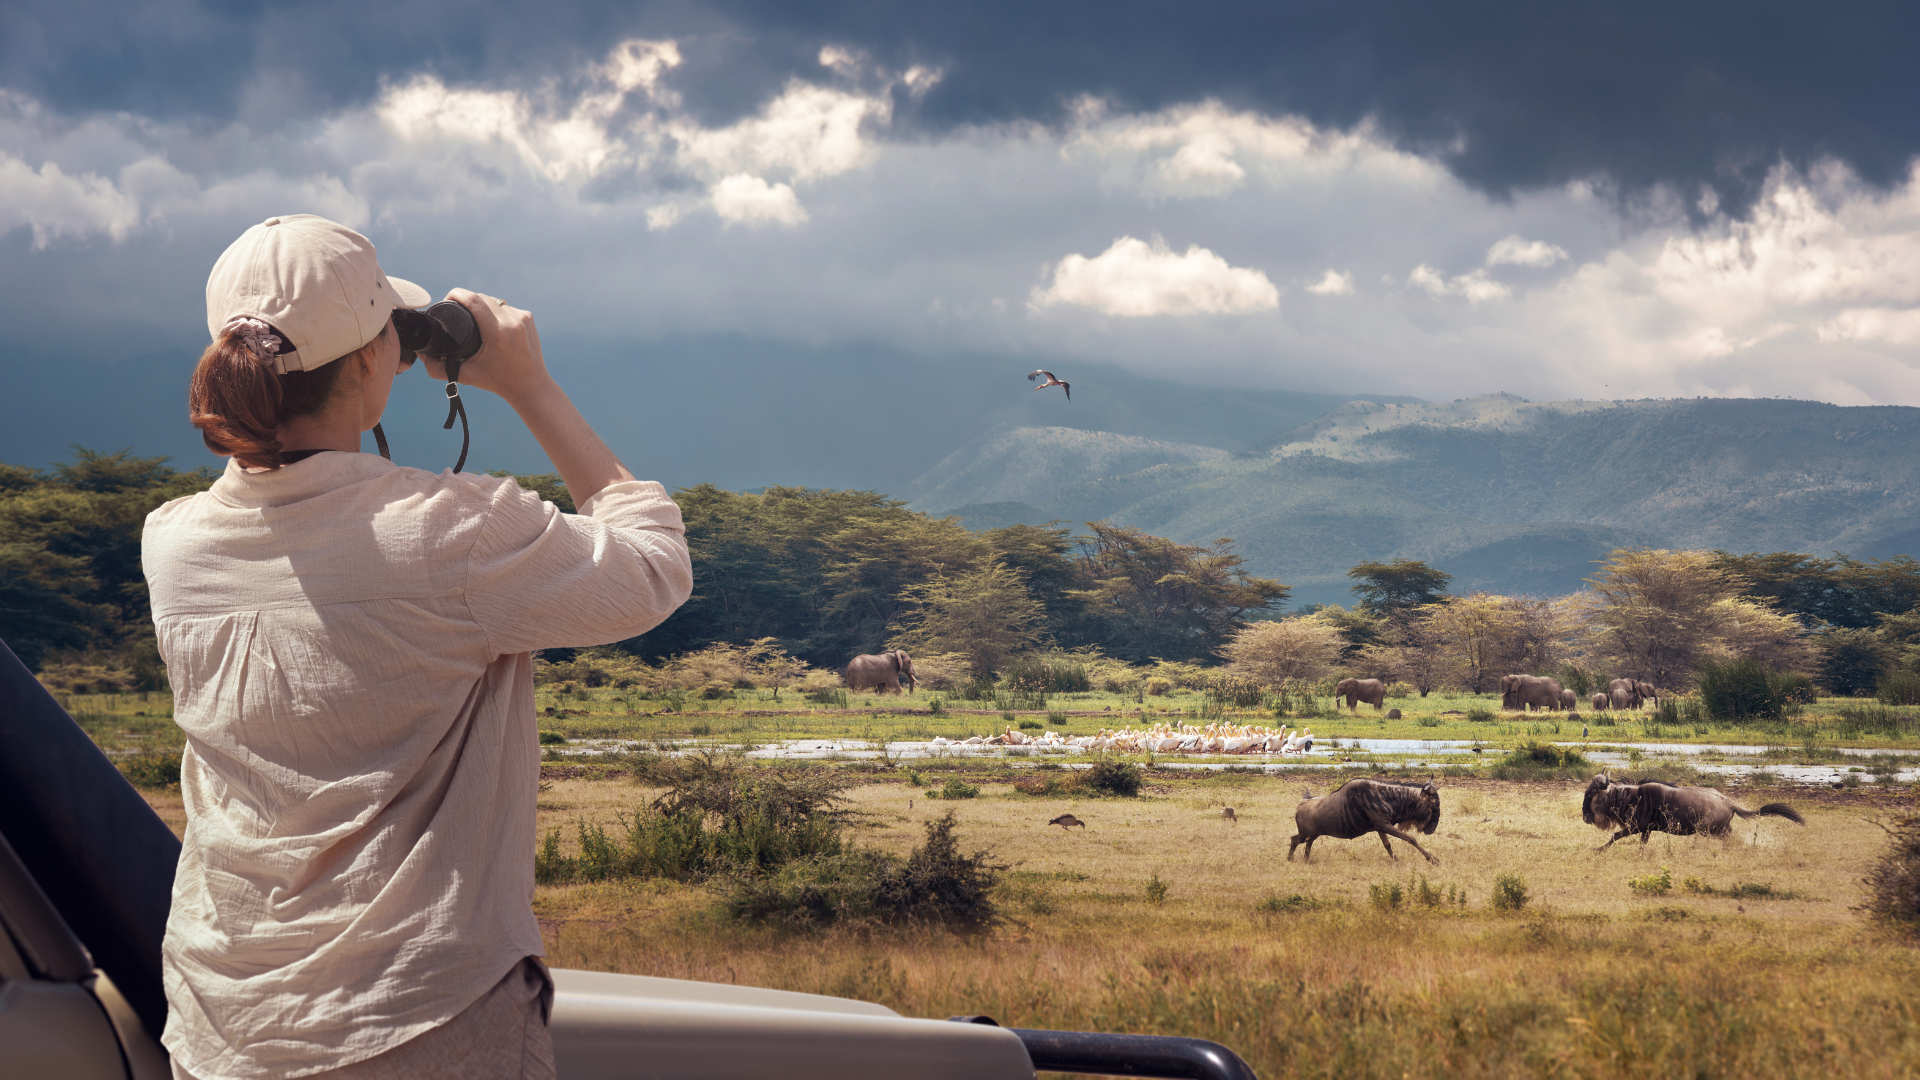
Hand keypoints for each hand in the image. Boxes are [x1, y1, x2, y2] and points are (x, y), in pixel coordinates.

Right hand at [420, 289, 555, 406]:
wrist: (531, 386)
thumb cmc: (498, 382)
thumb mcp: (466, 376)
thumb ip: (438, 369)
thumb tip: (420, 355)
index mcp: (498, 332)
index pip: (473, 300)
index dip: (456, 294)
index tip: (446, 300)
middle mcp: (512, 321)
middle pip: (482, 297)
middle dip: (466, 299)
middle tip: (455, 311)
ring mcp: (523, 317)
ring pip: (494, 300)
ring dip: (481, 304)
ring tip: (471, 316)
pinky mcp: (528, 318)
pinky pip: (506, 306)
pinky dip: (496, 310)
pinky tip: (490, 320)